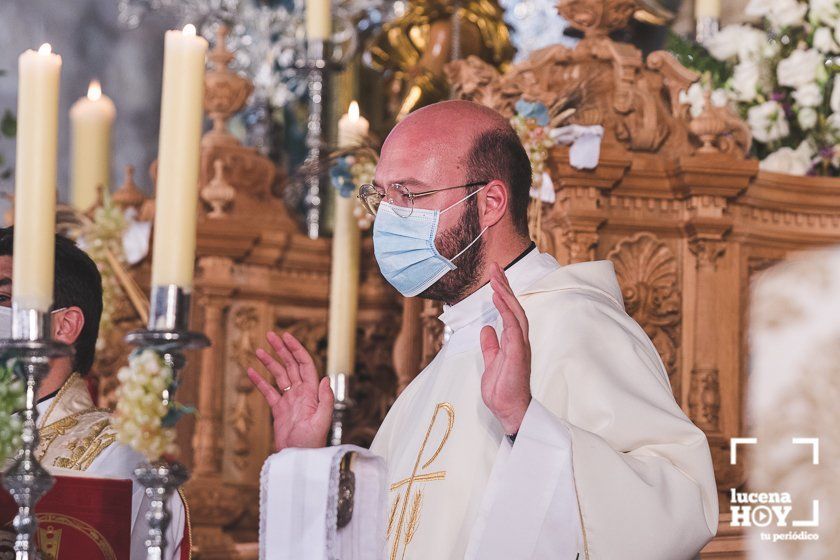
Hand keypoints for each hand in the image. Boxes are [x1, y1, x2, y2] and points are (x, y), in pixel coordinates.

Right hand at [247, 331, 333, 450]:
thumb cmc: (312, 443)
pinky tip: (251, 372)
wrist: (299, 458)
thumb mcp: (322, 421)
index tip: (286, 336)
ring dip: (269, 362)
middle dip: (281, 350)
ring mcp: (290, 400)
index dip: (296, 349)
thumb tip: (325, 379)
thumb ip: (325, 400)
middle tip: (270, 335)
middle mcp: (301, 393)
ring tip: (258, 350)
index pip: (304, 364)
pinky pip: (268, 392)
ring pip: (279, 376)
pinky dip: (260, 381)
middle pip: (291, 365)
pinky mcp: (279, 410)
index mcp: (312, 392)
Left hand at [479, 262, 531, 434]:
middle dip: (504, 286)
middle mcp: (519, 340)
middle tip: (494, 267)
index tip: (494, 277)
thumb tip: (486, 329)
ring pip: (516, 312)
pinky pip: (513, 326)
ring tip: (496, 276)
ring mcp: (520, 345)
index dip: (502, 294)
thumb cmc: (503, 390)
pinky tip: (499, 297)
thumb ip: (490, 346)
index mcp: (513, 341)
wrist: (509, 411)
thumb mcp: (490, 363)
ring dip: (506, 293)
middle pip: (514, 306)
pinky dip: (506, 310)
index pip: (509, 312)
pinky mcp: (518, 352)